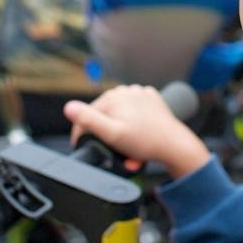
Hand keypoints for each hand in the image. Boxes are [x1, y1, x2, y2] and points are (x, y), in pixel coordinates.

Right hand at [64, 85, 209, 179]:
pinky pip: (134, 110)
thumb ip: (89, 120)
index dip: (81, 133)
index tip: (81, 148)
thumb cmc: (145, 141)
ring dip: (116, 126)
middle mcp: (125, 91)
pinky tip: (136, 132)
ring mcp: (139, 94)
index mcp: (112, 98)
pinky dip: (132, 121)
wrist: (174, 144)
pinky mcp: (151, 100)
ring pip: (118, 112)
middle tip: (107, 150)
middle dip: (101, 131)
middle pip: (103, 113)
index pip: (86, 114)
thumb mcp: (112, 134)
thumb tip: (68, 107)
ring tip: (123, 144)